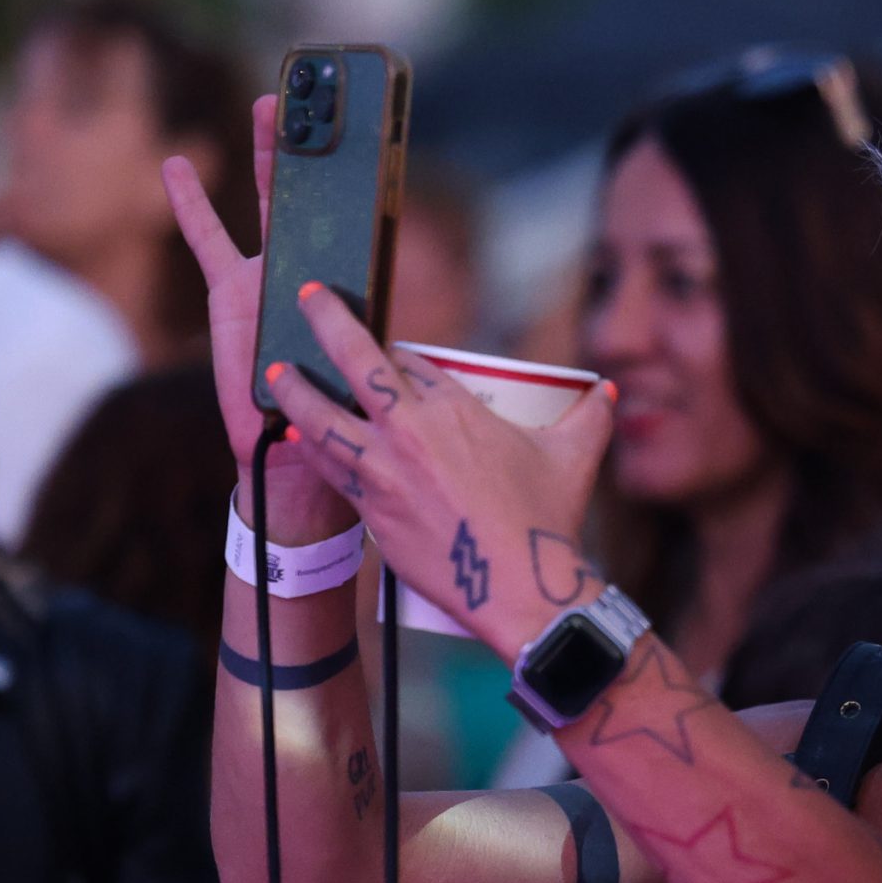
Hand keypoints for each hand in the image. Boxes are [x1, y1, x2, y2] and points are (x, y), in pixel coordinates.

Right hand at [164, 96, 348, 536]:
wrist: (289, 449)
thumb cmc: (337, 413)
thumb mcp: (359, 370)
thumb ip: (361, 343)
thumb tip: (379, 333)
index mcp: (351, 282)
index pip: (360, 218)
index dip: (363, 178)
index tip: (371, 132)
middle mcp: (313, 270)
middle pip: (315, 195)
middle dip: (313, 146)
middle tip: (315, 95)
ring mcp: (269, 274)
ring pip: (270, 201)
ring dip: (268, 154)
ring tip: (267, 102)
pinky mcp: (229, 289)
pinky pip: (206, 238)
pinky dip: (191, 203)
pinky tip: (177, 165)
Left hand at [262, 281, 620, 652]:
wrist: (517, 586)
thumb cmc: (545, 520)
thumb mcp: (575, 457)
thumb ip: (589, 417)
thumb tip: (607, 390)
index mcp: (457, 407)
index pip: (415, 360)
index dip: (401, 353)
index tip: (391, 351)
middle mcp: (412, 430)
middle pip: (357, 361)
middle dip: (327, 320)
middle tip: (304, 296)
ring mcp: (384, 469)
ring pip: (323, 416)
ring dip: (296, 390)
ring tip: (275, 371)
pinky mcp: (370, 508)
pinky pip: (327, 468)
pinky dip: (307, 448)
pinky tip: (291, 435)